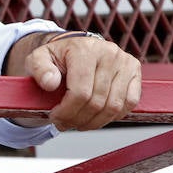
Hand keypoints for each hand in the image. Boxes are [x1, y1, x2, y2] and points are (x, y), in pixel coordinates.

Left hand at [24, 32, 141, 130]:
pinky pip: (129, 103)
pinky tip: (96, 117)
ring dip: (94, 122)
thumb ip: (39, 69)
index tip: (55, 117)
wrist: (75, 48)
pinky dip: (113, 116)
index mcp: (84, 49)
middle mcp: (109, 53)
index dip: (67, 111)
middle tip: (64, 124)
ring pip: (114, 106)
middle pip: (97, 102)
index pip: (81, 92)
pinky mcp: (135, 71)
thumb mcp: (38, 59)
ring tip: (78, 123)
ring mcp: (125, 62)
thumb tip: (50, 84)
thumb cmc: (57, 57)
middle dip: (78, 119)